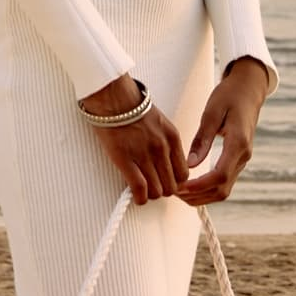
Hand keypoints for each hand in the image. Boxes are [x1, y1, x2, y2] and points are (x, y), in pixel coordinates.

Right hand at [77, 72, 189, 204]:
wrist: (112, 97)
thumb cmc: (131, 108)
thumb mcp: (160, 123)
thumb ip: (166, 142)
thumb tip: (167, 164)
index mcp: (172, 137)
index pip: (183, 172)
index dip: (175, 182)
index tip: (166, 182)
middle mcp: (162, 148)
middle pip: (172, 185)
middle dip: (163, 190)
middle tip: (153, 188)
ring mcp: (145, 155)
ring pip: (158, 190)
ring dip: (151, 194)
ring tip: (143, 190)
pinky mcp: (125, 160)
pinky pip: (140, 188)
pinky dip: (140, 198)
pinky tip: (136, 197)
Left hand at [175, 57, 269, 205]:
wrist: (248, 89)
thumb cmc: (229, 96)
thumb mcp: (212, 112)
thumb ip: (202, 139)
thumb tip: (191, 164)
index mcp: (238, 143)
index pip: (220, 176)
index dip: (199, 186)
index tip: (180, 187)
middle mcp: (243, 156)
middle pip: (222, 189)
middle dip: (198, 196)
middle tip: (175, 192)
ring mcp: (242, 159)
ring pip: (224, 189)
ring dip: (202, 196)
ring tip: (180, 192)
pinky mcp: (238, 159)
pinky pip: (224, 181)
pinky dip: (207, 189)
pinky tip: (191, 185)